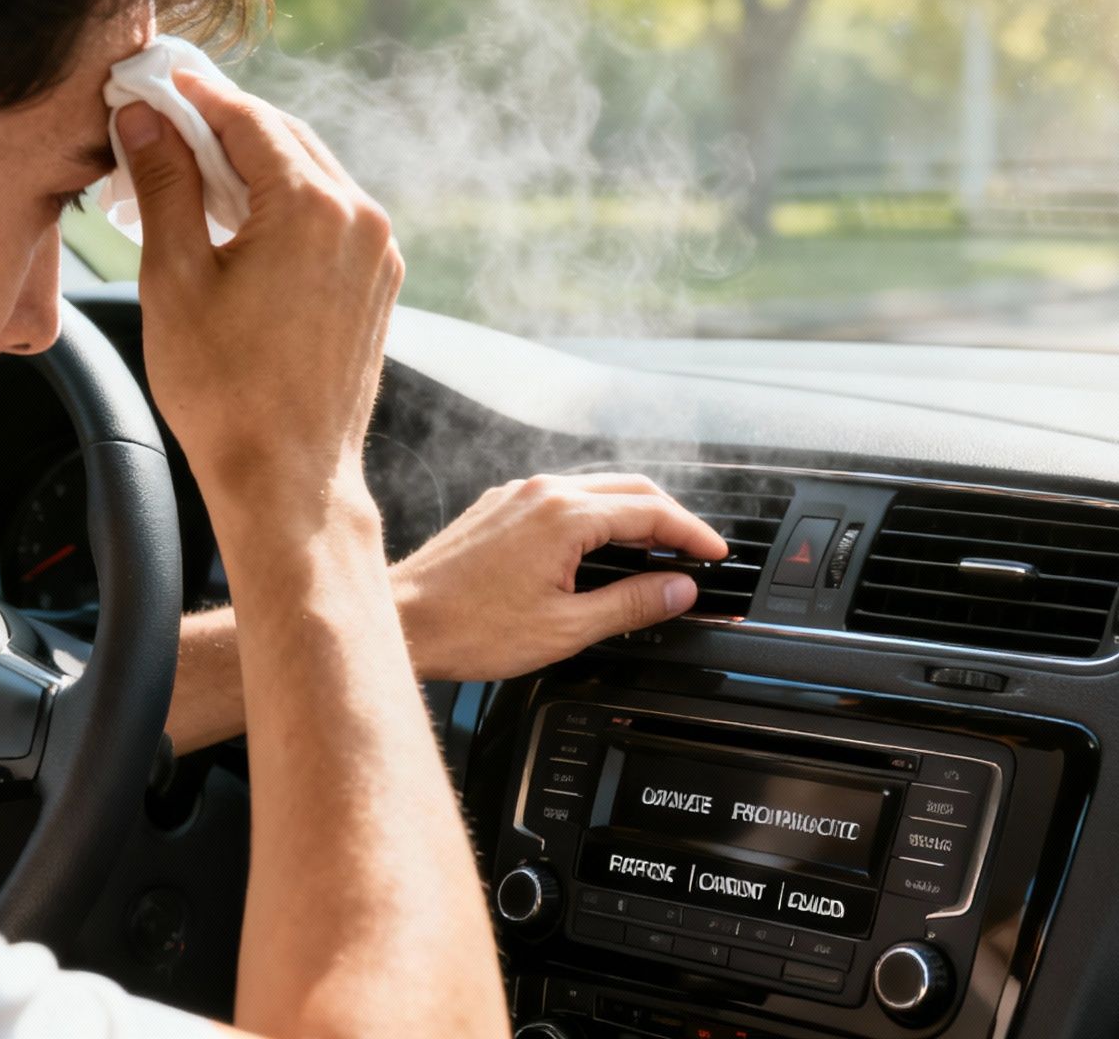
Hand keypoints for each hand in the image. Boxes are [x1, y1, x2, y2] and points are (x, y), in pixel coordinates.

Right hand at [117, 74, 398, 508]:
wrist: (287, 477)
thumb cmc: (226, 392)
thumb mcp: (176, 278)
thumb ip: (165, 186)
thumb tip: (146, 120)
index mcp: (314, 208)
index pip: (247, 118)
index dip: (193, 95)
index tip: (151, 81)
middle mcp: (361, 220)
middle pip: (285, 138)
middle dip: (222, 125)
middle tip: (161, 121)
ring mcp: (378, 254)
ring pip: (311, 175)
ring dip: (253, 165)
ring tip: (186, 173)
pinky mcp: (378, 284)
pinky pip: (329, 218)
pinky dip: (283, 204)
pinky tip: (234, 219)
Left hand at [391, 473, 729, 680]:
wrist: (403, 620)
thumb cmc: (469, 628)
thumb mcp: (565, 628)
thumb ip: (631, 603)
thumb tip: (678, 590)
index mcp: (565, 516)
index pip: (652, 512)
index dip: (693, 533)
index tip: (715, 555)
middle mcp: (543, 492)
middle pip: (630, 489)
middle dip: (671, 518)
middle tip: (695, 551)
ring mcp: (518, 495)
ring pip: (597, 490)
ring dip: (633, 515)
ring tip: (656, 552)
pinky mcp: (500, 506)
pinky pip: (564, 498)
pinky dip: (597, 516)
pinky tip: (600, 547)